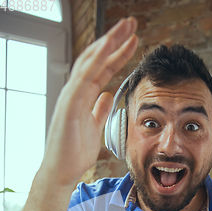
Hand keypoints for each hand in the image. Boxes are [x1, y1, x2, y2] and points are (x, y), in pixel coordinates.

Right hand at [42, 17, 137, 187]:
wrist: (62, 171)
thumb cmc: (74, 152)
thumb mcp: (94, 127)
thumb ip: (99, 110)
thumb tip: (108, 95)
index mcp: (82, 96)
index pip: (102, 69)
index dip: (117, 54)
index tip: (134, 41)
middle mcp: (75, 91)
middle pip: (96, 59)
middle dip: (114, 40)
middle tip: (132, 23)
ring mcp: (70, 96)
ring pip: (89, 62)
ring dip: (108, 43)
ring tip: (124, 28)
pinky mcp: (69, 104)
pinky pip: (83, 77)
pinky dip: (95, 61)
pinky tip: (108, 47)